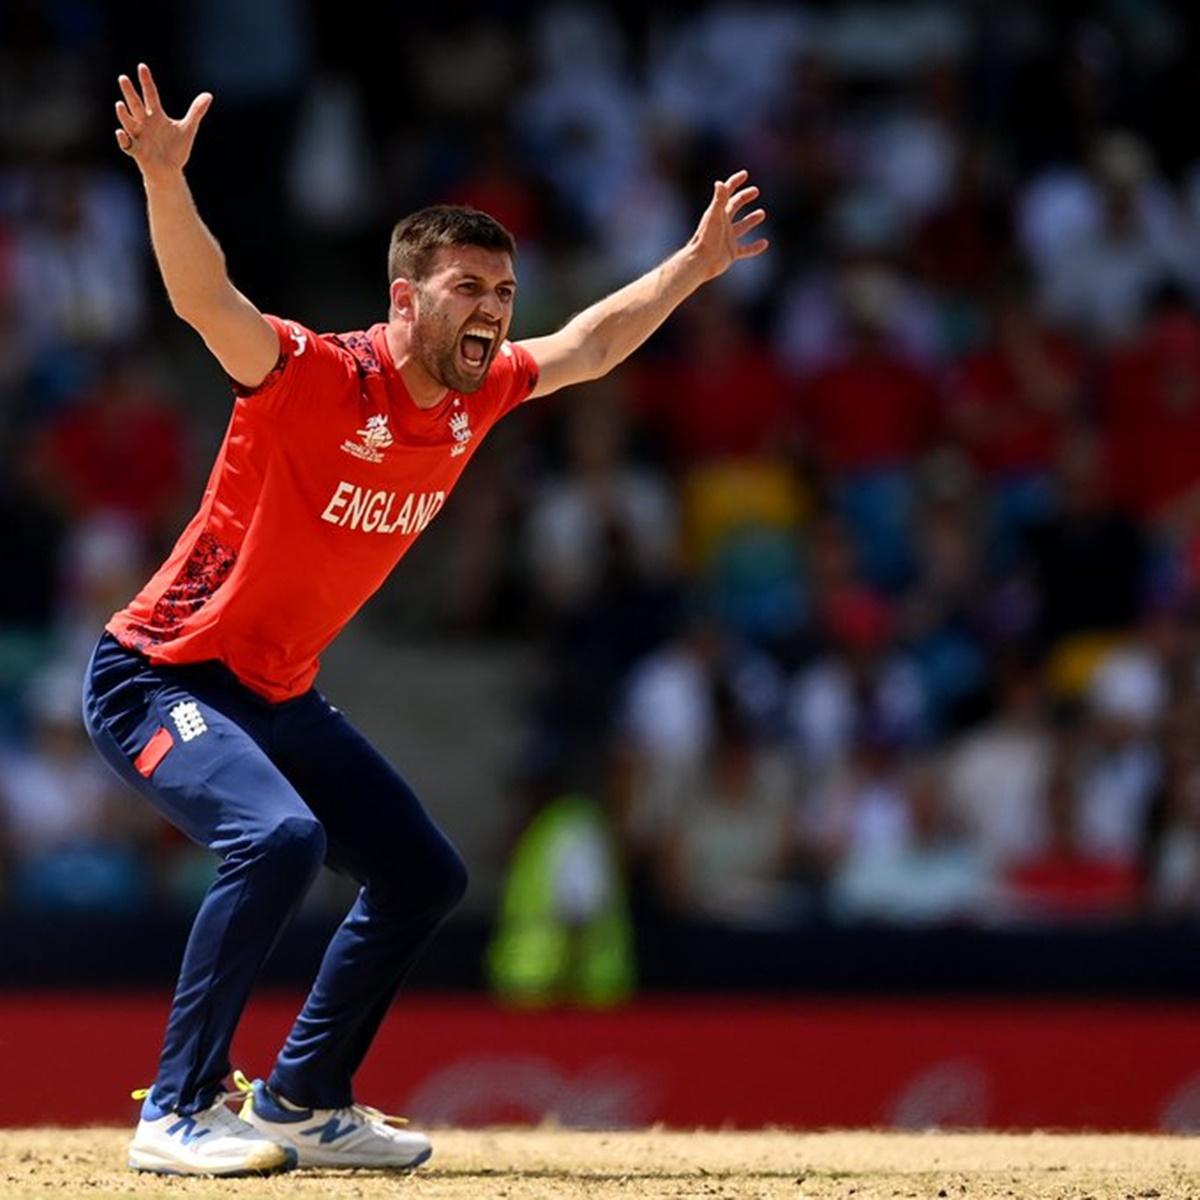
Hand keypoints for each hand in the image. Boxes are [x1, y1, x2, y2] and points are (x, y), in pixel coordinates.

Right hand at [114, 63, 211, 178]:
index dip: (146, 82)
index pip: (150, 95)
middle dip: (129, 93)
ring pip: (128, 123)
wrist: (170, 171)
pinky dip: (123, 139)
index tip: (142, 67)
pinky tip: (121, 133)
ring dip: (123, 115)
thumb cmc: (175, 149)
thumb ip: (196, 112)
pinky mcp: (136, 151)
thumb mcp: (188, 129)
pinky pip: (127, 144)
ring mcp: (139, 136)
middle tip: (123, 78)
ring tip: (120, 104)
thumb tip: (208, 95)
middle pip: (135, 105)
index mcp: (155, 115)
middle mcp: (144, 123)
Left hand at [688, 169, 768, 280]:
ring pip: (742, 226)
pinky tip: (765, 243)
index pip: (727, 193)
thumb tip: (720, 182)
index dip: (735, 182)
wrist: (701, 262)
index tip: (745, 174)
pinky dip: (755, 247)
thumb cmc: (706, 238)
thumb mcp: (714, 217)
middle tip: (755, 191)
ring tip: (762, 213)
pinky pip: (746, 249)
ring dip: (751, 219)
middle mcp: (723, 224)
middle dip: (744, 197)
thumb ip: (719, 199)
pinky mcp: (732, 252)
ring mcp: (728, 238)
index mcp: (718, 213)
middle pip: (735, 206)